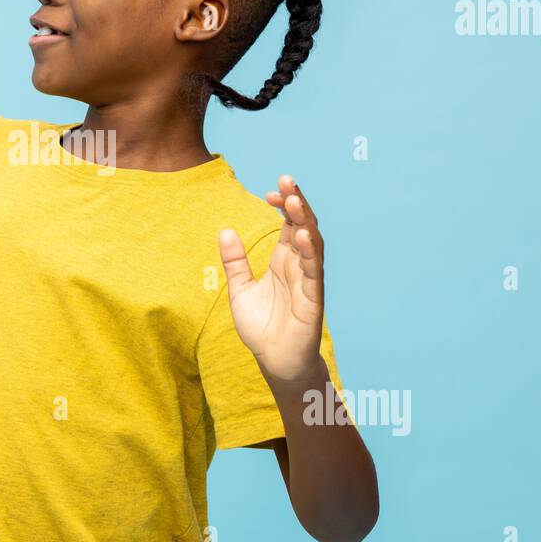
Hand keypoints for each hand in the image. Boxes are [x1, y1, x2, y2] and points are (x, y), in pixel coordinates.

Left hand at [218, 174, 325, 383]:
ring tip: (293, 200)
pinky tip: (302, 235)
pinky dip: (310, 252)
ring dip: (304, 221)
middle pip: (302, 226)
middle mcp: (298, 266)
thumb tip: (225, 231)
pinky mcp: (313, 300)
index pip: (287, 224)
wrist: (274, 363)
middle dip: (296, 202)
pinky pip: (314, 272)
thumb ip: (235, 262)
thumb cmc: (262, 328)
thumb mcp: (240, 290)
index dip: (282, 205)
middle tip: (286, 179)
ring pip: (312, 244)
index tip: (268, 191)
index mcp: (282, 261)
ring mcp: (308, 281)